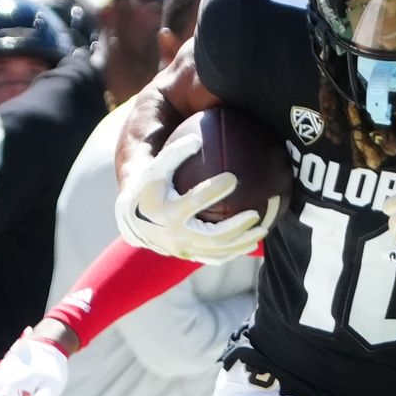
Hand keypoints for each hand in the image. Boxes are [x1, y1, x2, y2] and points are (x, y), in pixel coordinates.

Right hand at [115, 132, 273, 263]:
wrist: (133, 220)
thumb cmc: (149, 187)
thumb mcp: (156, 167)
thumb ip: (175, 153)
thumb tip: (199, 136)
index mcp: (166, 211)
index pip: (194, 201)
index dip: (214, 190)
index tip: (234, 177)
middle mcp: (175, 234)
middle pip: (212, 236)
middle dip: (236, 227)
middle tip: (255, 214)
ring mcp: (183, 249)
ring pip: (217, 251)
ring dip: (241, 243)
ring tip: (262, 231)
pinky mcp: (188, 256)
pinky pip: (215, 258)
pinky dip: (233, 252)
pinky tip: (251, 243)